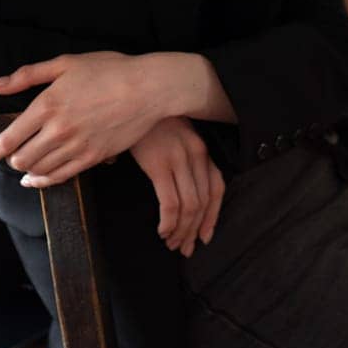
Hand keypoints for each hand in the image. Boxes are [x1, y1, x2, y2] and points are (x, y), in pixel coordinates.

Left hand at [0, 52, 163, 183]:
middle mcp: (59, 129)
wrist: (147, 88)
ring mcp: (77, 146)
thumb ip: (27, 75)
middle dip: (11, 160)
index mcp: (48, 103)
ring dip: (26, 170)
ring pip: (41, 169)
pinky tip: (38, 179)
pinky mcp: (93, 157)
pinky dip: (46, 180)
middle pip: (23, 157)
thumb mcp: (64, 63)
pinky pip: (62, 176)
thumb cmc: (107, 70)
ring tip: (21, 168)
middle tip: (8, 157)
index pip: (11, 136)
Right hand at [130, 116, 224, 258]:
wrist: (131, 99)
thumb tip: (178, 193)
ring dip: (181, 231)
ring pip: (189, 207)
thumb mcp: (173, 137)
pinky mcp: (159, 165)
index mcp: (201, 149)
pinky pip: (170, 203)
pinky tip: (162, 231)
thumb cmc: (148, 121)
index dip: (213, 217)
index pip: (217, 188)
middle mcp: (195, 154)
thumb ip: (181, 160)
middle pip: (203, 202)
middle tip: (185, 248)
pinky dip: (169, 222)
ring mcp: (178, 159)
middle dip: (195, 230)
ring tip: (172, 243)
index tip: (205, 237)